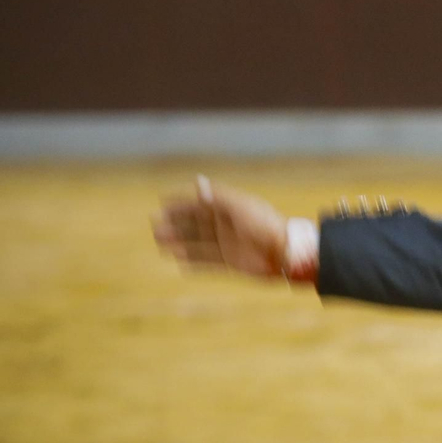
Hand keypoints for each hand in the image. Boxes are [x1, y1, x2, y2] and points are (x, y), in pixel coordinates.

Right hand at [152, 175, 287, 278]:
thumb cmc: (265, 225)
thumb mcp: (240, 207)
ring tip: (160, 242)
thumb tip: (196, 181)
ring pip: (197, 243)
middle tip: (155, 224)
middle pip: (195, 223)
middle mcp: (227, 226)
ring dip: (179, 242)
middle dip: (175, 223)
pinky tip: (179, 261)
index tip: (162, 201)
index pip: (201, 203)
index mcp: (229, 208)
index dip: (182, 202)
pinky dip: (194, 261)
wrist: (286, 252)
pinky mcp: (231, 261)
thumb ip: (217, 197)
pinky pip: (208, 261)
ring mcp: (228, 244)